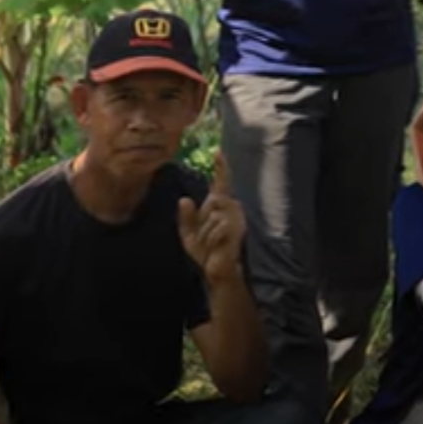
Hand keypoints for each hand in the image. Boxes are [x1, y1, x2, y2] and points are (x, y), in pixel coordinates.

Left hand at [179, 152, 246, 284]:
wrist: (217, 272)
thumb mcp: (189, 235)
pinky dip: (211, 239)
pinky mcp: (238, 228)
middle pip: (210, 203)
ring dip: (205, 234)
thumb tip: (184, 200)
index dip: (221, 168)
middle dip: (201, 224)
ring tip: (211, 246)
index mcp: (220, 207)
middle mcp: (231, 208)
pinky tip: (217, 247)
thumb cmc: (207, 253)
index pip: (221, 184)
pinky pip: (216, 227)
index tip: (218, 151)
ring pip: (211, 216)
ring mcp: (236, 218)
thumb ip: (186, 218)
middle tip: (204, 241)